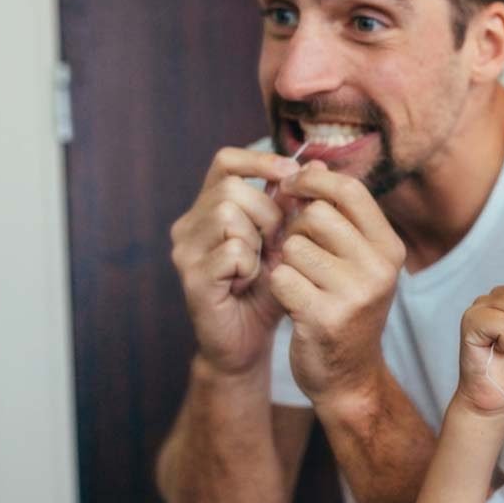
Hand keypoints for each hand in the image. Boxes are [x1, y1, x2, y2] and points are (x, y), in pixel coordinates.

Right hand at [170, 147, 299, 374]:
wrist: (249, 341)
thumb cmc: (268, 289)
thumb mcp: (287, 241)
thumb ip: (296, 205)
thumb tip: (317, 164)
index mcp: (209, 208)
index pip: (226, 162)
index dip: (259, 161)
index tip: (291, 174)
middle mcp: (190, 225)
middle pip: (232, 188)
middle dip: (267, 212)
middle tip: (277, 243)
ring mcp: (186, 251)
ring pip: (228, 214)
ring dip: (258, 239)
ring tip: (261, 264)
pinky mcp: (191, 277)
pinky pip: (231, 251)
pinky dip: (250, 265)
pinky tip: (249, 282)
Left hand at [268, 162, 406, 407]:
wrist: (349, 377)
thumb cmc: (345, 307)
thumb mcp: (356, 259)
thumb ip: (337, 214)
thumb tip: (310, 161)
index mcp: (390, 248)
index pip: (350, 190)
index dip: (314, 180)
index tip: (292, 186)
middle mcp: (380, 268)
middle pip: (317, 215)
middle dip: (295, 228)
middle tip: (295, 250)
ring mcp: (355, 294)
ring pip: (294, 246)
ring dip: (285, 261)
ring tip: (298, 280)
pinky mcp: (324, 317)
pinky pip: (281, 278)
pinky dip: (277, 287)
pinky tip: (291, 302)